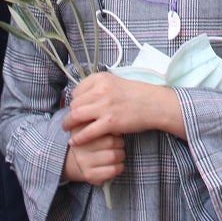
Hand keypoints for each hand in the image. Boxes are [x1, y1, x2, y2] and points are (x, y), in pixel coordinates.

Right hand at [61, 131, 124, 186]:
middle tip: (118, 144)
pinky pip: (112, 170)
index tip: (115, 133)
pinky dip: (119, 167)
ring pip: (114, 156)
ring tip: (117, 154)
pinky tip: (117, 164)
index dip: (115, 131)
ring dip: (120, 155)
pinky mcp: (89, 175)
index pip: (105, 128)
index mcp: (79, 130)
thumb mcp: (91, 125)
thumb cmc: (90, 140)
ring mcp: (82, 162)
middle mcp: (78, 146)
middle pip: (112, 142)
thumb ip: (101, 121)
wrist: (74, 161)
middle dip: (120, 143)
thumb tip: (116, 127)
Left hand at [62, 71, 183, 145]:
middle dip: (71, 113)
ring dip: (68, 124)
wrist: (154, 104)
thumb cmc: (136, 94)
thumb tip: (82, 98)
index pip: (77, 91)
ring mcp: (105, 106)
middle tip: (71, 120)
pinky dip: (78, 138)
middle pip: (75, 103)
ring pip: (76, 116)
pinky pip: (87, 131)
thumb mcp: (115, 82)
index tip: (76, 107)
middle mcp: (101, 90)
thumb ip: (98, 88)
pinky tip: (74, 141)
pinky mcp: (110, 123)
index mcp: (101, 79)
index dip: (75, 101)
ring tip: (67, 129)